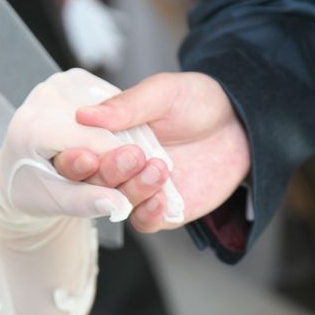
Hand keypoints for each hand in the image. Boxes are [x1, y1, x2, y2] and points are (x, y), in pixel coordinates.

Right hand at [54, 72, 250, 232]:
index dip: (72, 159)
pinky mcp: (164, 209)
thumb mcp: (164, 92)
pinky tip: (162, 201)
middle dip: (107, 174)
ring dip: (132, 190)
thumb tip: (84, 114)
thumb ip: (126, 105)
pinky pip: (144, 222)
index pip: (76, 154)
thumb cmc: (198, 101)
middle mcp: (117, 165)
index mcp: (108, 135)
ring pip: (115, 204)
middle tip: (132, 156)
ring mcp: (139, 188)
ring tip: (160, 168)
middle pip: (91, 183)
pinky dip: (148, 214)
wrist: (242, 124)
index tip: (85, 155)